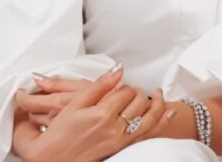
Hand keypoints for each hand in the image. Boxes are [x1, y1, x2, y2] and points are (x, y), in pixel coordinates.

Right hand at [11, 65, 174, 161]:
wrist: (53, 159)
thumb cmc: (60, 132)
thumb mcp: (75, 103)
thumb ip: (99, 85)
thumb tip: (118, 68)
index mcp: (102, 114)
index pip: (125, 91)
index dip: (124, 84)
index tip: (118, 85)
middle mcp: (114, 128)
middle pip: (139, 102)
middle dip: (139, 91)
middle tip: (132, 89)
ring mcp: (121, 140)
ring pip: (150, 118)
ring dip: (157, 103)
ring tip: (157, 93)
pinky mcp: (122, 148)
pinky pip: (148, 135)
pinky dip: (162, 123)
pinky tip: (169, 113)